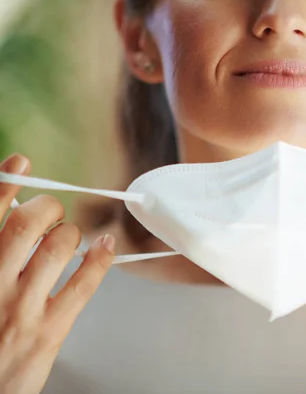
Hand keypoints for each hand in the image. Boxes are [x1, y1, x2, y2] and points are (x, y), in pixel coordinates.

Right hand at [0, 155, 114, 393]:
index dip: (4, 184)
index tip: (21, 164)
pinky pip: (83, 285)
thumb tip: (9, 213)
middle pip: (24, 225)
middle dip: (44, 207)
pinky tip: (104, 245)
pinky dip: (100, 259)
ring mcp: (21, 309)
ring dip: (68, 232)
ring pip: (56, 248)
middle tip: (49, 210)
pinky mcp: (49, 330)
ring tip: (66, 235)